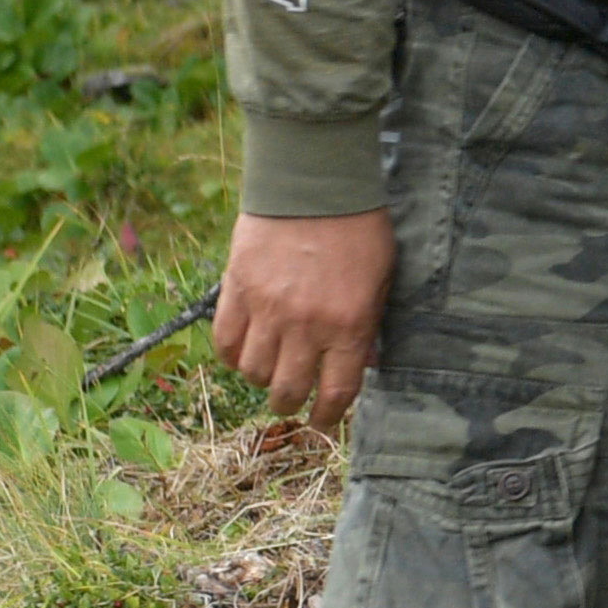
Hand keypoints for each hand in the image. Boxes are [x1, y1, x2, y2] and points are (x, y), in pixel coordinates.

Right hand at [218, 209, 393, 429]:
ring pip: (253, 372)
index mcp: (349, 325)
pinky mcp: (236, 291)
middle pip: (287, 390)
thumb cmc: (358, 229)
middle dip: (290, 403)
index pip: (336, 392)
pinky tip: (242, 352)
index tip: (322, 421)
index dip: (328, 415)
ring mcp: (268, 310)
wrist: (314, 186)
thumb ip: (369, 325)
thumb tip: (363, 363)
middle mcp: (307, 326)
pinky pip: (224, 342)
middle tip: (290, 399)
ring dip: (261, 379)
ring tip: (268, 370)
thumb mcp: (382, 279)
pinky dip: (232, 355)